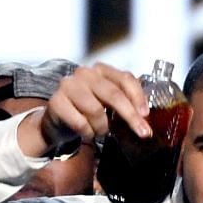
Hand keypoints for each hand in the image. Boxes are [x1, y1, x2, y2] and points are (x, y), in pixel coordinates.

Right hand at [15, 62, 151, 156]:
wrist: (57, 121)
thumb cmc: (86, 111)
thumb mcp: (107, 103)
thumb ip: (124, 102)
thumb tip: (144, 117)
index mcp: (100, 70)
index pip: (125, 78)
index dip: (138, 97)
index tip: (145, 115)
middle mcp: (84, 73)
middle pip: (114, 94)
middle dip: (130, 116)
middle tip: (142, 132)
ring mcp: (68, 86)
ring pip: (96, 110)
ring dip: (102, 127)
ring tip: (100, 131)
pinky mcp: (56, 102)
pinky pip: (80, 122)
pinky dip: (87, 132)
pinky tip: (86, 132)